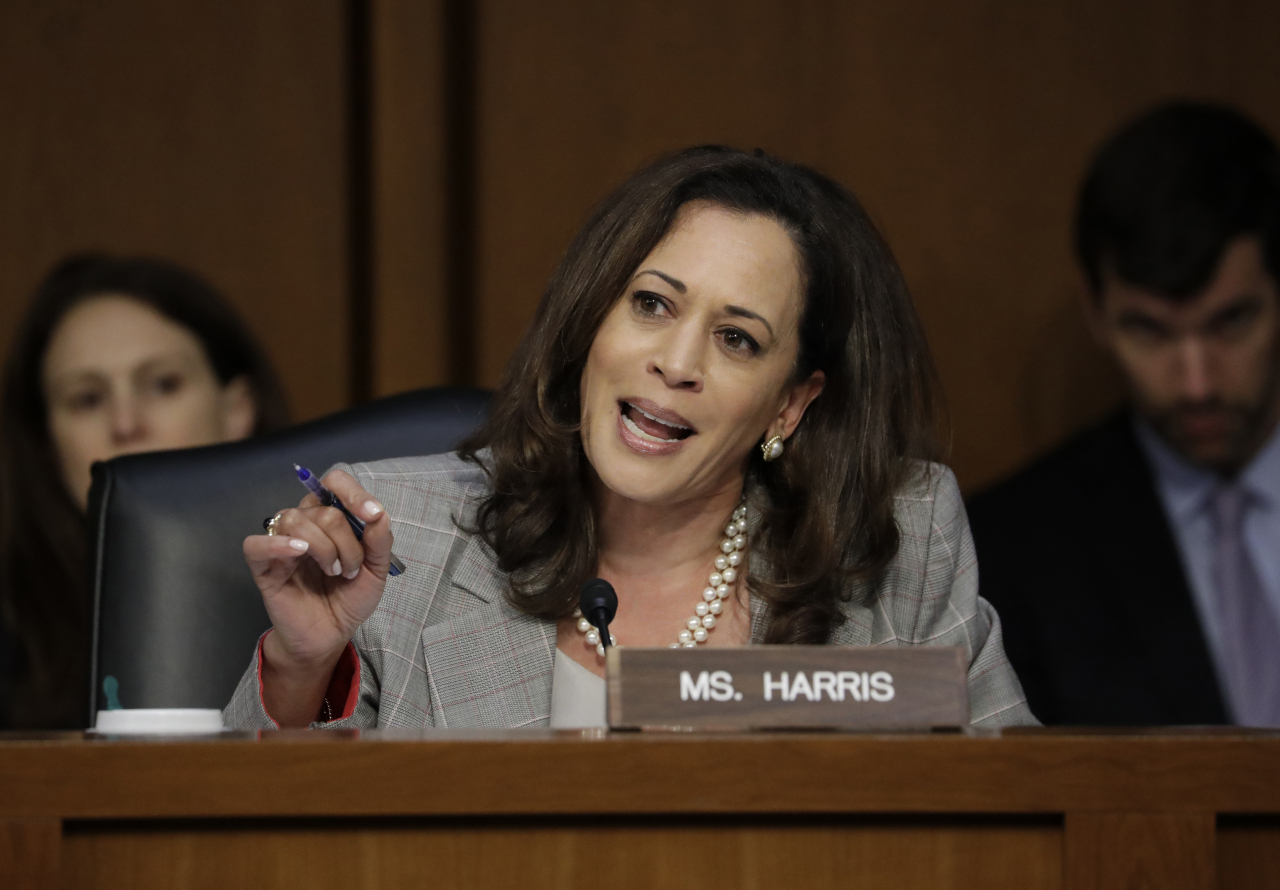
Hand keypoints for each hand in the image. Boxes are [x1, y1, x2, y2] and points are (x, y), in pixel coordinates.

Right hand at [242, 470, 392, 724]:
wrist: (331, 636)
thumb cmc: (350, 600)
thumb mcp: (376, 571)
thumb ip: (380, 541)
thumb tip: (377, 512)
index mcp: (331, 518)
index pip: (335, 482)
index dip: (353, 493)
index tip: (371, 515)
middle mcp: (305, 524)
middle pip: (323, 509)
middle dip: (347, 541)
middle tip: (351, 570)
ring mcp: (282, 544)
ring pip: (295, 520)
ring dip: (324, 548)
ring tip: (335, 572)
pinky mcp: (263, 568)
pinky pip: (256, 544)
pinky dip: (277, 544)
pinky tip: (299, 552)